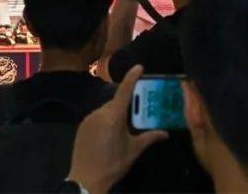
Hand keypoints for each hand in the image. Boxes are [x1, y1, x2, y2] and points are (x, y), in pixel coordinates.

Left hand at [67, 66, 168, 193]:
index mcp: (114, 116)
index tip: (139, 67)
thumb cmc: (113, 164)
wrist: (87, 179)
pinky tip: (109, 135)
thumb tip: (165, 133)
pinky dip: (105, 121)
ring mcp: (88, 118)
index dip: (132, 77)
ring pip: (106, 110)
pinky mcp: (82, 126)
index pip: (124, 91)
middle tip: (137, 113)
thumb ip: (149, 138)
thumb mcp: (134, 150)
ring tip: (123, 129)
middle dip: (126, 106)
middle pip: (116, 102)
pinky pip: (97, 117)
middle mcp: (99, 113)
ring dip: (115, 115)